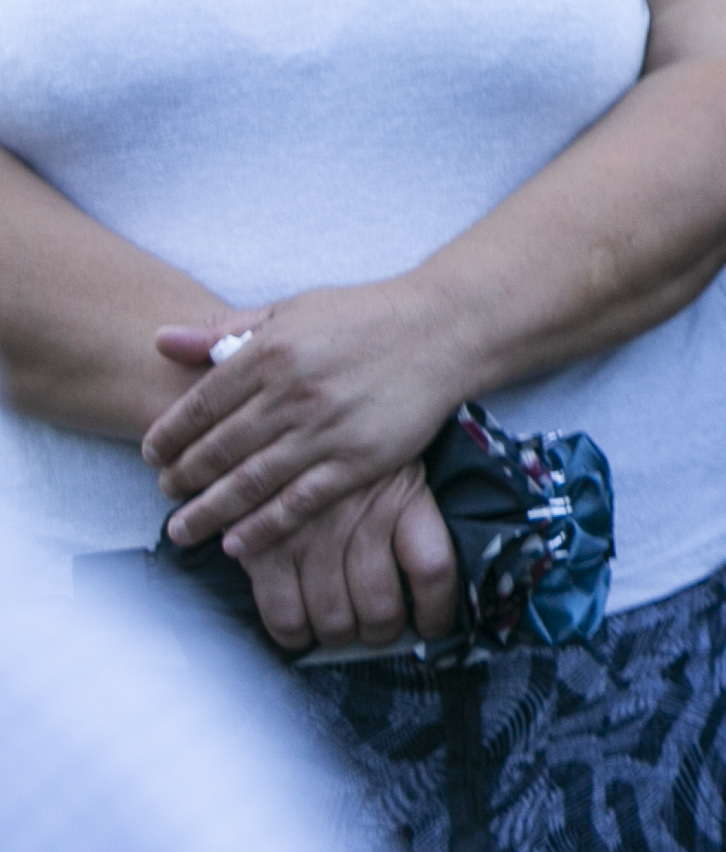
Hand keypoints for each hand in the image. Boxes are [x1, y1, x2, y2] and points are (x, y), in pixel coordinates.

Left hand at [145, 280, 472, 555]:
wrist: (445, 328)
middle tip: (165, 493)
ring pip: (250, 483)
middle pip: (217, 450)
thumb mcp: (292, 309)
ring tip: (183, 530)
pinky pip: (300, 503)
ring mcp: (328, 429)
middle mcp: (294, 393)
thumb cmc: (365, 317)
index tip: (153, 454)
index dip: (166, 436)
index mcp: (271, 352)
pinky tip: (237, 542)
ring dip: (208, 512)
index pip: (198, 406)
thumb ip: (224, 329)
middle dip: (181, 478)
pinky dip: (264, 528)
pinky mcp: (361, 459)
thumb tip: (158, 341)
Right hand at [236, 462, 459, 654]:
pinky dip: (294, 636)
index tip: (432, 625)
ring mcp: (312, 539)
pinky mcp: (266, 551)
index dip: (437, 611)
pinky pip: (284, 617)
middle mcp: (361, 522)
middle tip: (380, 631)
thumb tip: (423, 581)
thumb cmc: (349, 447)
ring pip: (335, 620)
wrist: (283, 416)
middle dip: (383, 632)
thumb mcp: (397, 465)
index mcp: (404, 499)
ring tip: (343, 631)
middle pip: (382, 608)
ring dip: (341, 637)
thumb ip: (412, 512)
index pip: (434, 571)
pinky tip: (302, 631)